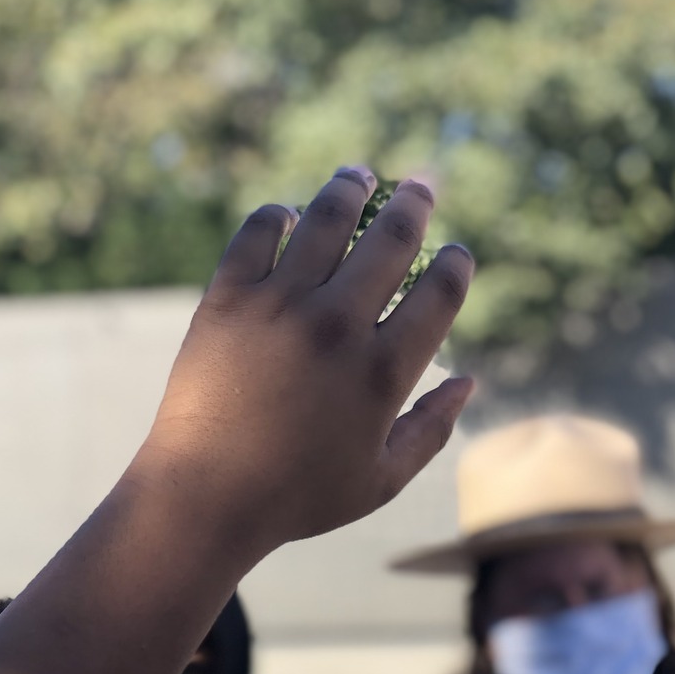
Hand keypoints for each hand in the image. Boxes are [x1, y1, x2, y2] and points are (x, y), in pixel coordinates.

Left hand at [143, 168, 474, 559]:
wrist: (205, 497)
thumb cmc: (297, 498)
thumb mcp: (380, 481)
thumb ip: (431, 430)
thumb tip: (468, 381)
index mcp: (382, 374)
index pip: (439, 294)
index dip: (456, 265)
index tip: (457, 254)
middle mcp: (337, 327)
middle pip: (392, 239)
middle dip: (416, 204)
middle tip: (422, 186)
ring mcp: (280, 306)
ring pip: (327, 218)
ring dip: (350, 188)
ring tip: (359, 175)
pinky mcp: (229, 298)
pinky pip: (259, 231)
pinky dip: (278, 215)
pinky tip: (289, 215)